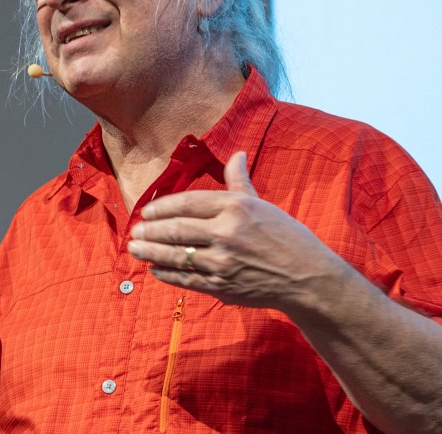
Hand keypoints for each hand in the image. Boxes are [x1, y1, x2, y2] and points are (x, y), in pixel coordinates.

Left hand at [127, 151, 341, 309]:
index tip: (147, 210)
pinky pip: (187, 279)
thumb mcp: (262, 204)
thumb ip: (239, 182)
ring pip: (177, 255)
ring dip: (151, 252)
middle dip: (151, 230)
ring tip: (135, 248)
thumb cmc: (286, 237)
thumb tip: (236, 154)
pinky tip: (156, 270)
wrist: (306, 277)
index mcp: (235, 207)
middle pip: (177, 229)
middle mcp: (227, 233)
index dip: (163, 206)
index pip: (188, 203)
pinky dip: (168, 274)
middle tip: (134, 231)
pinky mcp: (222, 286)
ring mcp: (223, 262)